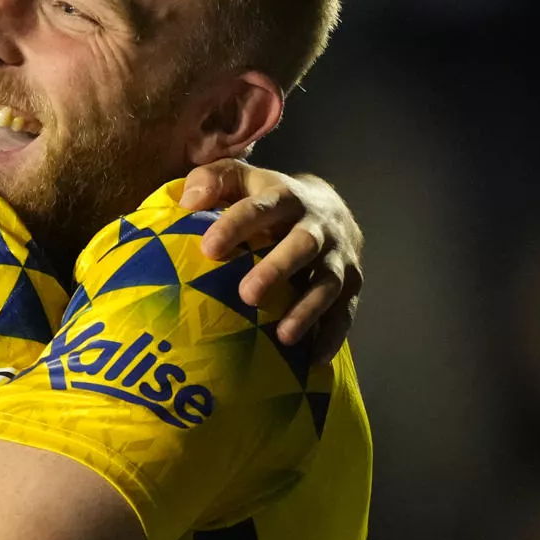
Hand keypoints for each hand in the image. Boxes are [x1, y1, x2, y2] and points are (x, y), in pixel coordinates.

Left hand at [179, 159, 362, 355]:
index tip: (208, 248)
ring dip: (308, 310)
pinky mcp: (352, 285)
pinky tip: (314, 359)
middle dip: (277, 269)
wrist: (331, 209)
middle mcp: (317, 226)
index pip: (261, 207)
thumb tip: (187, 202)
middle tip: (247, 295)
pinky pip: (345, 312)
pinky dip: (332, 336)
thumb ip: (214, 181)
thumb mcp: (242, 180)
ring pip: (328, 283)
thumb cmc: (269, 199)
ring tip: (284, 336)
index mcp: (286, 197)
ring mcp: (338, 257)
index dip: (235, 225)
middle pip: (302, 245)